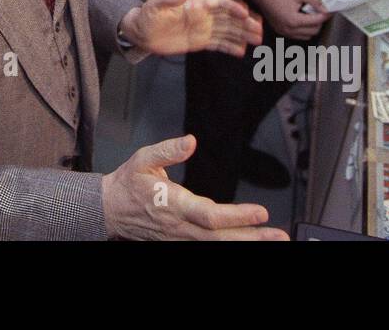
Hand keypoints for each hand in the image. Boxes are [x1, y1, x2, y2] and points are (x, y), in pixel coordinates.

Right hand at [101, 135, 288, 239]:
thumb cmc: (128, 185)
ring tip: (272, 239)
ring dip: (246, 242)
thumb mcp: (143, 159)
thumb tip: (190, 141)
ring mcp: (182, 238)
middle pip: (222, 237)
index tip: (260, 212)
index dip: (238, 216)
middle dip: (252, 237)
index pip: (211, 216)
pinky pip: (209, 247)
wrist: (110, 210)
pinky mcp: (182, 242)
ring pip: (218, 245)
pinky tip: (246, 241)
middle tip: (278, 235)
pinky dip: (230, 245)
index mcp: (174, 205)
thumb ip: (168, 150)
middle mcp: (181, 227)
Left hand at [121, 0, 261, 55]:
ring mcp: (202, 29)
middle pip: (228, 18)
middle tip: (259, 29)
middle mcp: (202, 16)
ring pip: (227, 31)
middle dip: (244, 22)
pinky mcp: (199, 42)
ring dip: (242, 34)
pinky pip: (218, 44)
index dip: (232, 7)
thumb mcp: (153, 5)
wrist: (142, 33)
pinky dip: (230, 47)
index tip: (244, 13)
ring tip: (258, 40)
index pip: (218, 3)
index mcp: (194, 6)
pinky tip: (241, 51)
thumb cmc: (147, 16)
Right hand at [244, 0, 328, 39]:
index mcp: (294, 20)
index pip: (316, 21)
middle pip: (313, 31)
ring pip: (306, 36)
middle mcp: (289, 29)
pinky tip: (302, 20)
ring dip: (312, 28)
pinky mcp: (281, 32)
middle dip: (319, 22)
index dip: (325, 15)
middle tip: (320, 12)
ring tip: (311, 16)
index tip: (329, 11)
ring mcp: (284, 32)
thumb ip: (315, 0)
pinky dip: (303, 30)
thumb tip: (325, 9)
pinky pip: (298, 36)